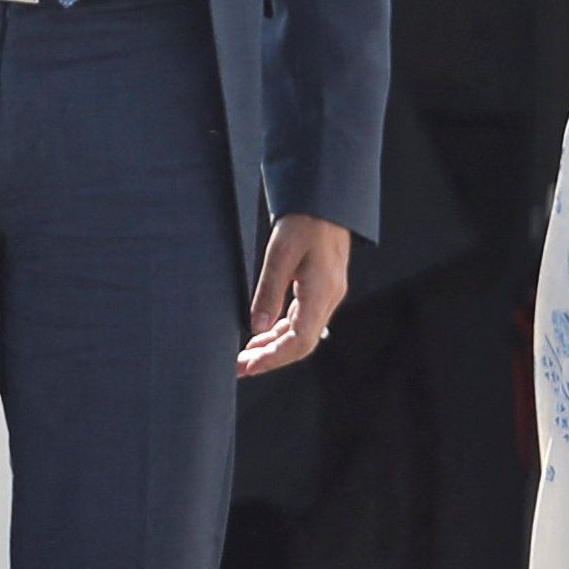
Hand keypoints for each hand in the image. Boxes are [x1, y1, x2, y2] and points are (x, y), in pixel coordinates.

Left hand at [238, 214, 354, 376]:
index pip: (301, 341)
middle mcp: (328, 299)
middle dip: (270, 358)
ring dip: (273, 347)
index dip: (275, 358)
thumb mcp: (279, 253)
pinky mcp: (320, 290)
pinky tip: (261, 335)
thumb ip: (268, 292)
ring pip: (300, 333)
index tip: (250, 366)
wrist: (325, 201)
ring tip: (245, 356)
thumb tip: (255, 327)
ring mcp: (326, 295)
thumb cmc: (304, 221)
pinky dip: (280, 331)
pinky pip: (301, 320)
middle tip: (240, 368)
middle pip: (300, 343)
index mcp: (321, 292)